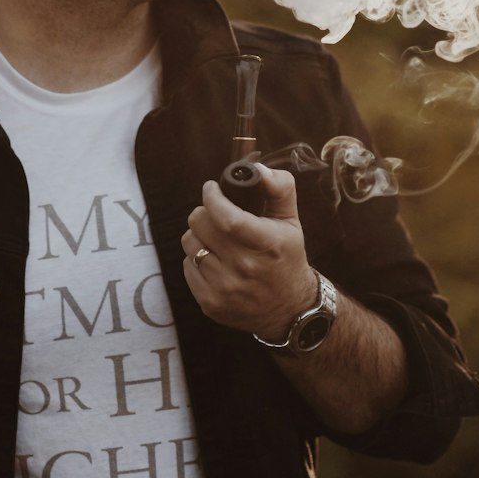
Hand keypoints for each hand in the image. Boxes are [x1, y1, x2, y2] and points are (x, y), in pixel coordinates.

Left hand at [180, 165, 319, 339]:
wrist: (288, 309)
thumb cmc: (286, 257)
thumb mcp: (291, 221)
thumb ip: (279, 188)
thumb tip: (257, 168)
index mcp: (268, 244)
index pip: (228, 218)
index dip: (212, 198)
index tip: (211, 188)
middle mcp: (246, 268)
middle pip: (201, 225)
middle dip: (204, 212)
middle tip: (214, 214)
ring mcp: (226, 288)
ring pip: (190, 244)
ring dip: (198, 235)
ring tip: (214, 237)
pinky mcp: (210, 303)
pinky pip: (187, 266)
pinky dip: (196, 258)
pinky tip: (214, 259)